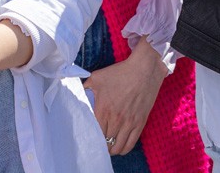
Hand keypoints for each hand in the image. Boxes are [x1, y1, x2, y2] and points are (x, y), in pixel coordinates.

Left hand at [83, 36, 167, 155]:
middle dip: (100, 144)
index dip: (91, 137)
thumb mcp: (97, 77)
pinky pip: (131, 143)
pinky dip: (124, 148)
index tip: (89, 137)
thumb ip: (85, 88)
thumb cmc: (119, 73)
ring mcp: (129, 123)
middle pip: (106, 141)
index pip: (95, 132)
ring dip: (111, 149)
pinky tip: (120, 147)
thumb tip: (76, 94)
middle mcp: (116, 119)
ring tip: (108, 147)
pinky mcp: (140, 123)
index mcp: (103, 109)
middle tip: (97, 143)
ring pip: (118, 146)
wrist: (143, 70)